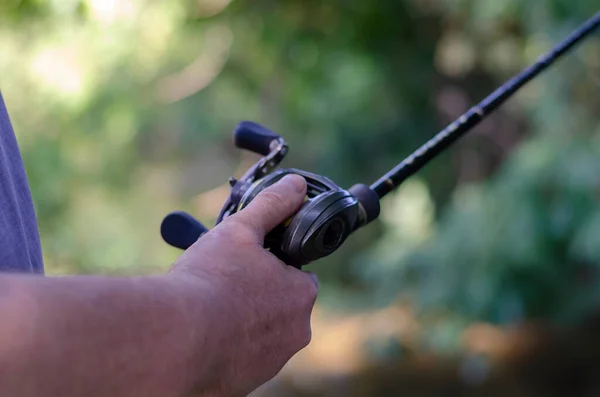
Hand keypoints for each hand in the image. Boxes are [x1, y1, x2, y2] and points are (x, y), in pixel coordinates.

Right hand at [170, 174, 317, 396]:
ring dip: (241, 320)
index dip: (275, 266)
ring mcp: (270, 363)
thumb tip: (296, 186)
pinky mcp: (244, 384)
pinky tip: (202, 332)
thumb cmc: (210, 281)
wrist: (173, 340)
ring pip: (260, 333)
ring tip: (208, 305)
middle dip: (257, 294)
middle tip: (225, 283)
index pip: (299, 276)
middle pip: (279, 306)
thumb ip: (272, 206)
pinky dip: (226, 346)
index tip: (250, 263)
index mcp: (300, 295)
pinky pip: (240, 357)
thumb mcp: (240, 230)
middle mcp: (294, 333)